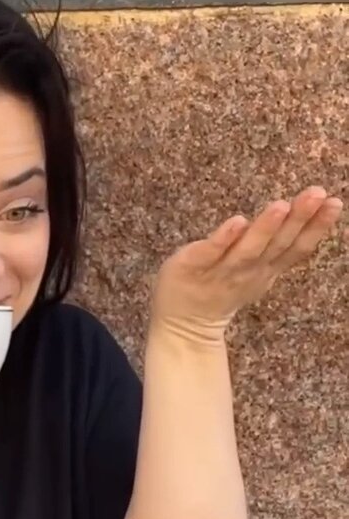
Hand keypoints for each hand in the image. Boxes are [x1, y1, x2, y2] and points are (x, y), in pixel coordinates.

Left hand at [152, 186, 343, 340]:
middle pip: (277, 244)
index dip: (317, 227)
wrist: (185, 325)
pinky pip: (210, 254)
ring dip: (265, 228)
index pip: (297, 247)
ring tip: (281, 205)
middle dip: (298, 219)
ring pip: (247, 250)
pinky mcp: (193, 267)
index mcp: (267, 268)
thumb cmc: (223, 287)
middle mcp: (248, 270)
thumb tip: (315, 211)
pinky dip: (224, 240)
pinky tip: (237, 221)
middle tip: (316, 193)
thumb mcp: (260, 269)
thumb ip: (282, 244)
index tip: (334, 202)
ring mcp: (221, 271)